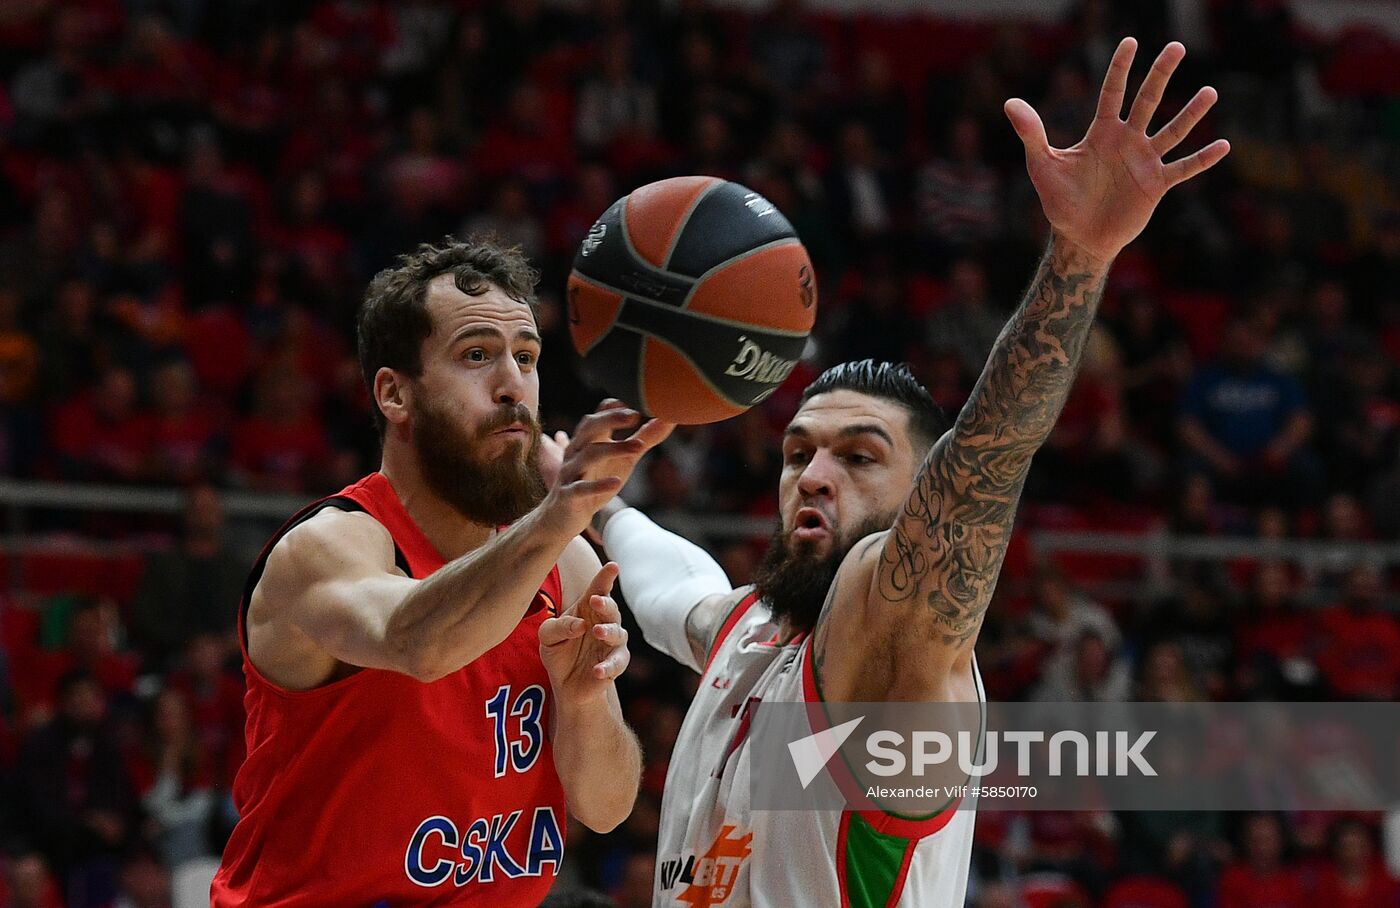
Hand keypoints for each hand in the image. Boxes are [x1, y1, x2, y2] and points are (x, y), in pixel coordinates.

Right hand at [539, 402, 672, 537]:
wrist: (561, 518)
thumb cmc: (594, 482)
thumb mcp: (623, 460)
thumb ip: (643, 439)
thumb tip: (668, 419)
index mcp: (588, 441)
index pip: (597, 416)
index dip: (613, 409)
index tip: (635, 401)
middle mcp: (577, 452)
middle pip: (589, 428)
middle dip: (610, 419)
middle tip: (635, 415)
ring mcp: (571, 473)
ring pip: (588, 454)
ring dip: (613, 449)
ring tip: (638, 448)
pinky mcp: (569, 496)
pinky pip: (581, 487)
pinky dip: (598, 485)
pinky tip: (617, 483)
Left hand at [539, 562, 629, 705]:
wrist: (565, 685)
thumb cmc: (558, 652)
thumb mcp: (547, 637)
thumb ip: (558, 626)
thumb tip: (580, 625)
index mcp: (588, 609)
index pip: (599, 589)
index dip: (606, 577)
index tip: (613, 566)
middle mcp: (605, 622)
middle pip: (611, 609)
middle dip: (606, 603)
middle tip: (595, 600)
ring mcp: (612, 644)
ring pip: (618, 634)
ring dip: (608, 631)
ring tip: (597, 631)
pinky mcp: (615, 665)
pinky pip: (616, 663)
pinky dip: (608, 666)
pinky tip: (596, 670)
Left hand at [1005, 38, 1229, 263]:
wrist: (1080, 237)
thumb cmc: (1060, 201)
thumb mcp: (1042, 165)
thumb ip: (1031, 134)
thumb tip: (1009, 102)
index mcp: (1101, 133)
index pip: (1112, 93)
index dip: (1120, 69)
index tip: (1131, 42)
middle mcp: (1127, 141)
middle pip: (1147, 101)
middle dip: (1160, 75)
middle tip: (1176, 47)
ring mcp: (1144, 161)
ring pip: (1172, 131)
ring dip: (1190, 113)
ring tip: (1209, 91)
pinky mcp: (1156, 185)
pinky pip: (1183, 169)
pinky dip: (1202, 159)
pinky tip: (1224, 145)